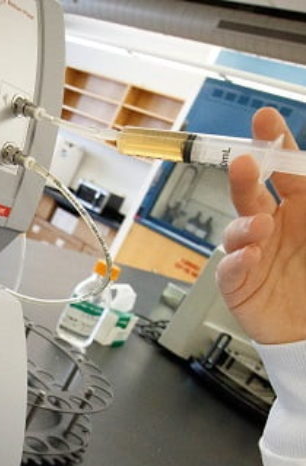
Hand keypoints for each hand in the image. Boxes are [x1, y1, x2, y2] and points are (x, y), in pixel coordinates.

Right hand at [218, 107, 305, 344]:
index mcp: (301, 208)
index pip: (285, 169)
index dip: (274, 143)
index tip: (264, 119)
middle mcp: (274, 226)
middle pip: (251, 193)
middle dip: (244, 176)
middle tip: (243, 162)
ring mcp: (253, 254)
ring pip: (237, 230)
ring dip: (245, 224)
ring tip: (261, 226)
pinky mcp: (238, 284)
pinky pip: (230, 268)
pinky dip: (238, 260)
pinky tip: (251, 256)